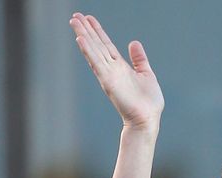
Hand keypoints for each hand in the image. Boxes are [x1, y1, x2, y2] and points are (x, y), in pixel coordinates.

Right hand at [68, 13, 163, 130]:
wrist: (147, 119)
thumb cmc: (148, 102)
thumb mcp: (146, 74)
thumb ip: (139, 59)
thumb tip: (133, 42)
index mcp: (120, 66)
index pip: (106, 45)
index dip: (98, 31)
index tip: (88, 18)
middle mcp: (112, 68)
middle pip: (96, 44)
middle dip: (86, 30)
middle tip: (75, 15)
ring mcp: (108, 74)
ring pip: (94, 50)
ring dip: (83, 36)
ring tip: (74, 21)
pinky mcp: (108, 81)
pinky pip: (96, 63)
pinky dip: (88, 51)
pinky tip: (81, 39)